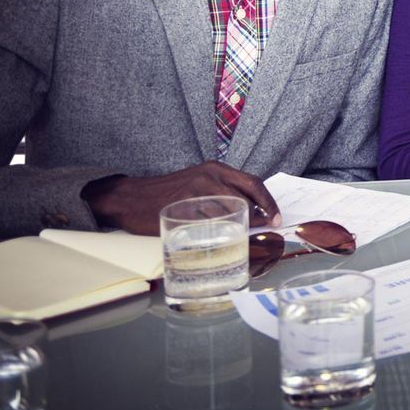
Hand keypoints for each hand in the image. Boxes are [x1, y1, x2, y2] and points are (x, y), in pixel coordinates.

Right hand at [81, 162, 279, 233]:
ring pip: (229, 213)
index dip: (269, 202)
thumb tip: (251, 209)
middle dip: (259, 217)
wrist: (132, 197)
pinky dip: (219, 234)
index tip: (276, 217)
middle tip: (264, 230)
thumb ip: (223, 190)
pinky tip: (222, 240)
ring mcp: (196, 194)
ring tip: (244, 237)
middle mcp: (209, 177)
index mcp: (216, 169)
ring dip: (239, 228)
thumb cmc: (169, 192)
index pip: (253, 183)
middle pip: (245, 200)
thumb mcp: (199, 181)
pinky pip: (208, 225)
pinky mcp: (183, 211)